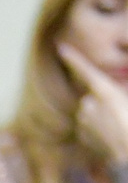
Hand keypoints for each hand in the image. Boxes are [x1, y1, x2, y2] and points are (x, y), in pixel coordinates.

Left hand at [60, 42, 127, 165]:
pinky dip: (98, 128)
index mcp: (104, 92)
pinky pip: (89, 126)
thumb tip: (108, 90)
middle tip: (122, 112)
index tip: (60, 47)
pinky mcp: (81, 136)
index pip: (86, 71)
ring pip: (91, 112)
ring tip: (119, 125)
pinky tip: (111, 135)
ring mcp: (83, 122)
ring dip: (102, 115)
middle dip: (105, 100)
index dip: (74, 58)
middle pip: (94, 96)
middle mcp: (89, 105)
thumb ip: (121, 88)